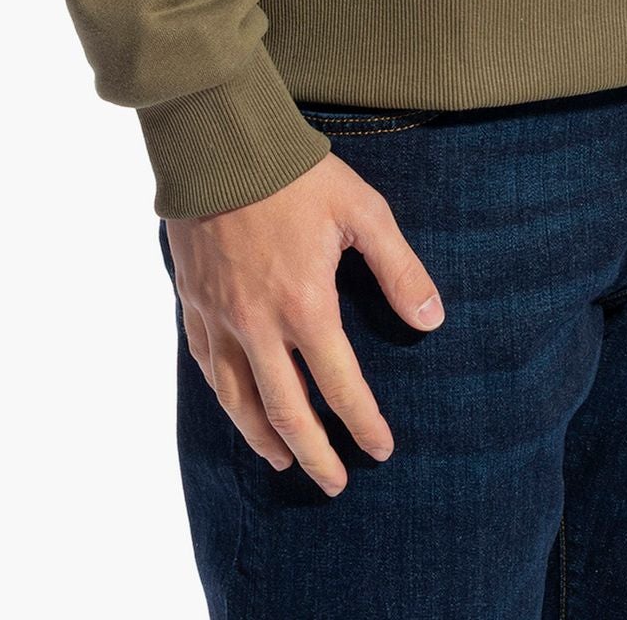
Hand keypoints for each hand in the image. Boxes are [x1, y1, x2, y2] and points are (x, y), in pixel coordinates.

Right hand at [164, 154, 445, 495]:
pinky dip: (225, 397)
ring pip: (239, 400)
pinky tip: (237, 406)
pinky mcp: (194, 302)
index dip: (363, 424)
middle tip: (335, 483)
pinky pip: (207, 366)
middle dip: (316, 455)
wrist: (220, 143)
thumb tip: (432, 321)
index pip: (339, 386)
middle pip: (287, 411)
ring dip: (265, 438)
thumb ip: (400, 269)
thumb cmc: (296, 174)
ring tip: (284, 460)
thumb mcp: (362, 211)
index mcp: (305, 304)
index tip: (380, 449)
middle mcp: (259, 323)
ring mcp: (221, 316)